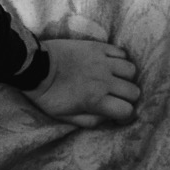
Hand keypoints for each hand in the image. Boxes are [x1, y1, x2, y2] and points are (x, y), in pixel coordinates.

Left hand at [25, 39, 139, 127]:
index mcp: (95, 100)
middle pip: (134, 91)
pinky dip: (120, 59)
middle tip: (117, 98)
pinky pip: (121, 52)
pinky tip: (111, 65)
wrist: (36, 66)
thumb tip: (108, 119)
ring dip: (126, 78)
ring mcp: (102, 62)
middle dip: (128, 98)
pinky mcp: (98, 47)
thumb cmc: (49, 95)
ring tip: (115, 80)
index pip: (127, 110)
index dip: (126, 116)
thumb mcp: (64, 117)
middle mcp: (103, 81)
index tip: (119, 115)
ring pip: (131, 70)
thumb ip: (89, 121)